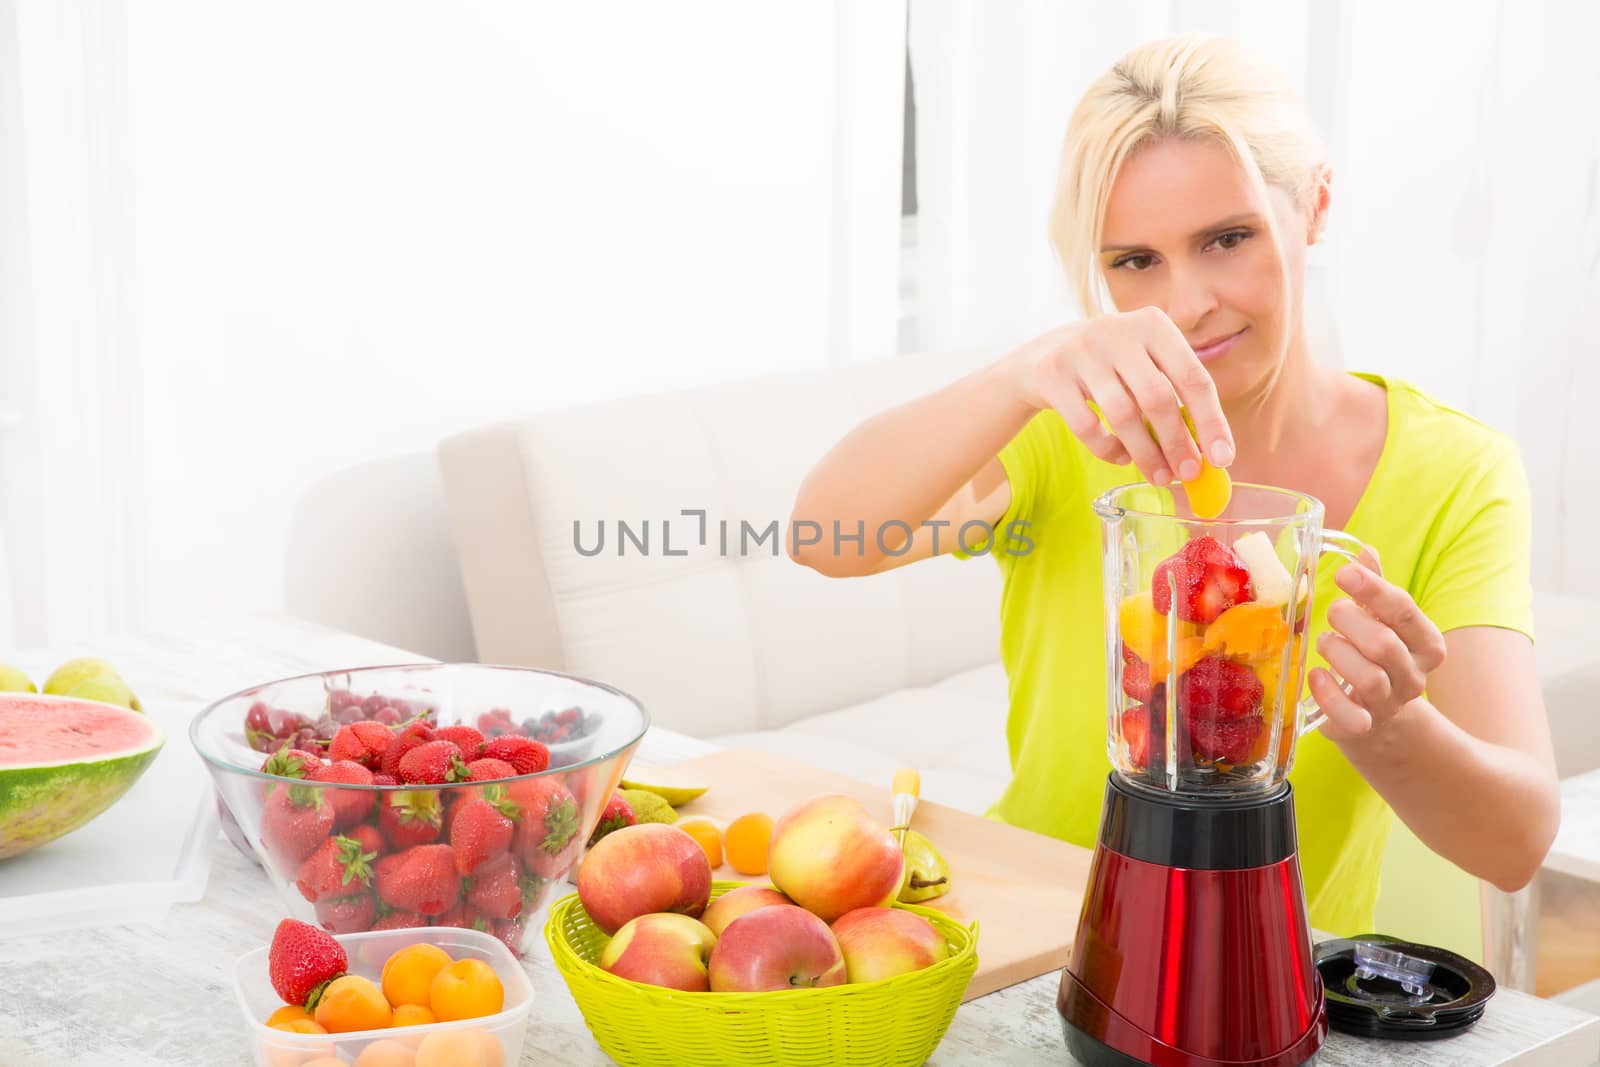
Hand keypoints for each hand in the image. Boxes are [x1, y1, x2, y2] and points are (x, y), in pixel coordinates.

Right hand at [1008, 306, 1234, 483]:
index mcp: (1153, 324)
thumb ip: (1175, 397)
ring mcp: (1080, 350)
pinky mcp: (1052, 374)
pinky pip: (1087, 426)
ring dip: (1146, 453)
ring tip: (1159, 475)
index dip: (1211, 421)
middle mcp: (1117, 330)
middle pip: (1158, 397)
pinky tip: (1121, 457)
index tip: (1223, 459)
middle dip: (1177, 443)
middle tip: (1188, 474)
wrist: (1041, 356)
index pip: (1193, 376)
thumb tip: (1210, 453)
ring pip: (1123, 415)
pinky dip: (1108, 450)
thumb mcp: (1143, 364)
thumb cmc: (1109, 368)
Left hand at [1308, 553, 1447, 740]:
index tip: (1343, 573)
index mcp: (1425, 643)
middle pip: (1384, 645)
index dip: (1372, 589)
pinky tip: (1316, 676)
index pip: (1405, 611)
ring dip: (1337, 653)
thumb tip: (1364, 551)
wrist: (1379, 718)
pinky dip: (1327, 694)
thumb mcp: (1380, 620)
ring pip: (1369, 679)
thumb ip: (1374, 589)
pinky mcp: (1361, 727)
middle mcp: (1413, 675)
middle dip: (1349, 622)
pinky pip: (1349, 716)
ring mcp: (1389, 704)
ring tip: (1325, 642)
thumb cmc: (1375, 657)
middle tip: (1332, 613)